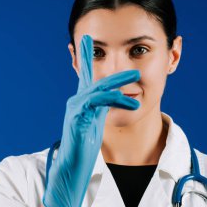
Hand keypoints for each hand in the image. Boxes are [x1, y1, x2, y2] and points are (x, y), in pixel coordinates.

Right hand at [43, 34, 140, 206]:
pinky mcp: (77, 119)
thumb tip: (113, 99)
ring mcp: (76, 110)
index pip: (86, 77)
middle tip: (130, 62)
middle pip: (94, 79)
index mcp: (83, 103)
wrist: (70, 167)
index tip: (86, 39)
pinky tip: (130, 101)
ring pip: (97, 88)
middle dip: (112, 69)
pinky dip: (113, 98)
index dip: (85, 57)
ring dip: (118, 82)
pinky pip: (96, 103)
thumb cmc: (83, 148)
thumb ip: (100, 109)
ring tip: (136, 78)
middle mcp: (77, 103)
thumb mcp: (94, 124)